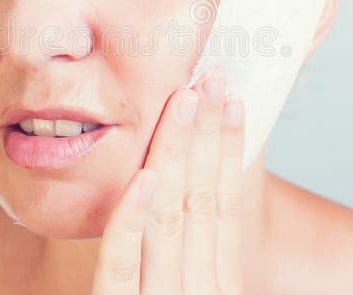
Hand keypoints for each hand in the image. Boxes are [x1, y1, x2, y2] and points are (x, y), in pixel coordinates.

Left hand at [92, 66, 245, 293]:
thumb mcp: (200, 288)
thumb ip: (197, 249)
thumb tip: (195, 176)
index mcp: (220, 283)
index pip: (227, 207)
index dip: (230, 149)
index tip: (232, 100)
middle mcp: (199, 291)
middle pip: (202, 201)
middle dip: (207, 134)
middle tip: (210, 78)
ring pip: (168, 219)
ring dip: (176, 153)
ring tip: (184, 99)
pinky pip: (120, 266)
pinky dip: (131, 219)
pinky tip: (142, 177)